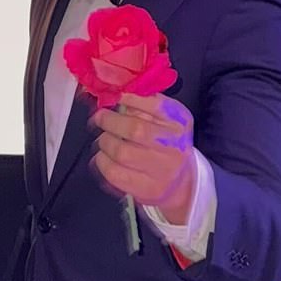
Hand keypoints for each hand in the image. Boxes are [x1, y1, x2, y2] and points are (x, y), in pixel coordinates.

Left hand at [92, 92, 195, 223]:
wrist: (180, 182)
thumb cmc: (167, 146)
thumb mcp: (165, 121)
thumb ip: (144, 105)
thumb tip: (114, 92)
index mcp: (179, 123)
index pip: (156, 105)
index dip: (130, 97)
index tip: (114, 95)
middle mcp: (173, 146)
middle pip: (135, 129)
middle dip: (110, 121)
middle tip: (100, 118)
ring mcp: (160, 170)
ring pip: (121, 152)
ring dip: (104, 142)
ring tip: (104, 139)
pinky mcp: (145, 188)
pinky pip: (114, 173)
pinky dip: (101, 161)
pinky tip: (103, 157)